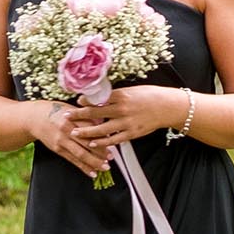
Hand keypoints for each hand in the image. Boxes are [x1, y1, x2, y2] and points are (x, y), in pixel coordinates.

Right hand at [31, 101, 111, 179]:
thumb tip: (102, 122)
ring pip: (80, 155)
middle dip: (100, 152)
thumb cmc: (54, 111)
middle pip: (86, 143)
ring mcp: (61, 142)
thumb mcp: (70, 109)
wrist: (34, 118)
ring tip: (105, 167)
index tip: (112, 140)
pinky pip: (73, 160)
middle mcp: (66, 131)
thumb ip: (85, 116)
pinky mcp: (58, 150)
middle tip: (111, 157)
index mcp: (71, 118)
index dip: (101, 136)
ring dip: (94, 162)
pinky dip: (83, 167)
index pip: (89, 129)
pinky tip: (92, 173)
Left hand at [71, 86, 189, 155]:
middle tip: (66, 117)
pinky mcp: (131, 133)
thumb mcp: (132, 90)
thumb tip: (100, 98)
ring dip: (86, 132)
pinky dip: (102, 142)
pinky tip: (92, 143)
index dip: (85, 101)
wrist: (167, 107)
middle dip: (79, 115)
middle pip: (95, 113)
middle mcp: (122, 109)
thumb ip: (116, 95)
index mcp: (121, 95)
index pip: (98, 99)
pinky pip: (113, 139)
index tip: (76, 102)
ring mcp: (126, 122)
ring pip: (101, 129)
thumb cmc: (149, 95)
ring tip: (74, 133)